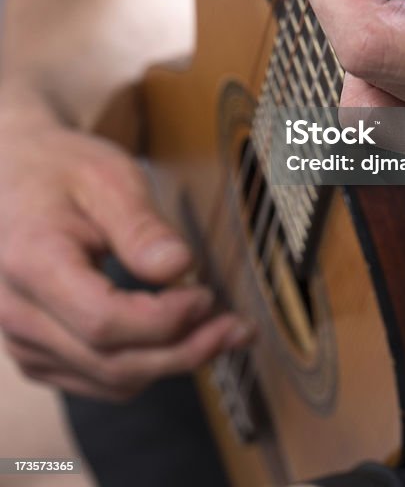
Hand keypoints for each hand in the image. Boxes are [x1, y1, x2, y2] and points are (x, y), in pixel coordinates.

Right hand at [0, 107, 252, 399]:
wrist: (15, 176)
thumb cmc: (61, 169)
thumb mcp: (108, 177)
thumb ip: (142, 226)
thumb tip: (180, 266)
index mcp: (33, 261)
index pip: (103, 320)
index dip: (165, 319)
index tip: (207, 295)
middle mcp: (18, 312)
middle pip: (111, 362)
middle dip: (184, 351)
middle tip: (236, 327)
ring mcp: (22, 340)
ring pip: (108, 381)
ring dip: (172, 364)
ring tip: (221, 332)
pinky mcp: (37, 352)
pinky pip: (98, 379)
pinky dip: (146, 366)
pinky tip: (182, 338)